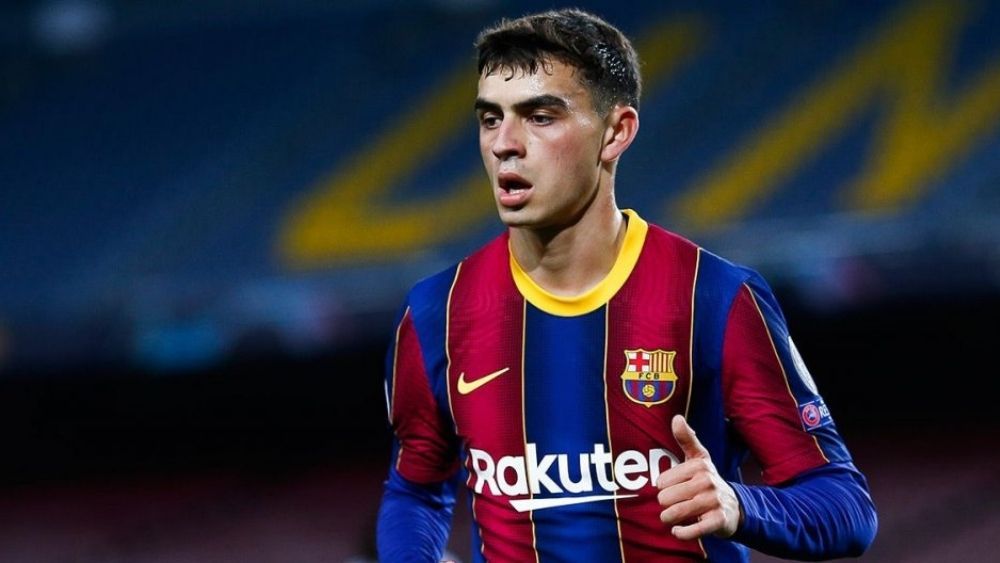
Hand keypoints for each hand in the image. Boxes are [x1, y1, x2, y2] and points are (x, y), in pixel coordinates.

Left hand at [656, 415, 741, 539]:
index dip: (663, 488)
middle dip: (666, 505)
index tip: (672, 487)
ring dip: (669, 519)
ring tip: (672, 517)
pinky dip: (682, 533)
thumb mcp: (698, 457)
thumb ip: (686, 438)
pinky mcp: (719, 521)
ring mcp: (714, 501)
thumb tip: (676, 417)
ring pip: (675, 513)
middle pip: (666, 498)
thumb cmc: (706, 479)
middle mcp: (707, 481)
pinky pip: (693, 530)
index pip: (662, 482)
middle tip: (674, 504)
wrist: (733, 506)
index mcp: (699, 465)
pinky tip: (678, 531)